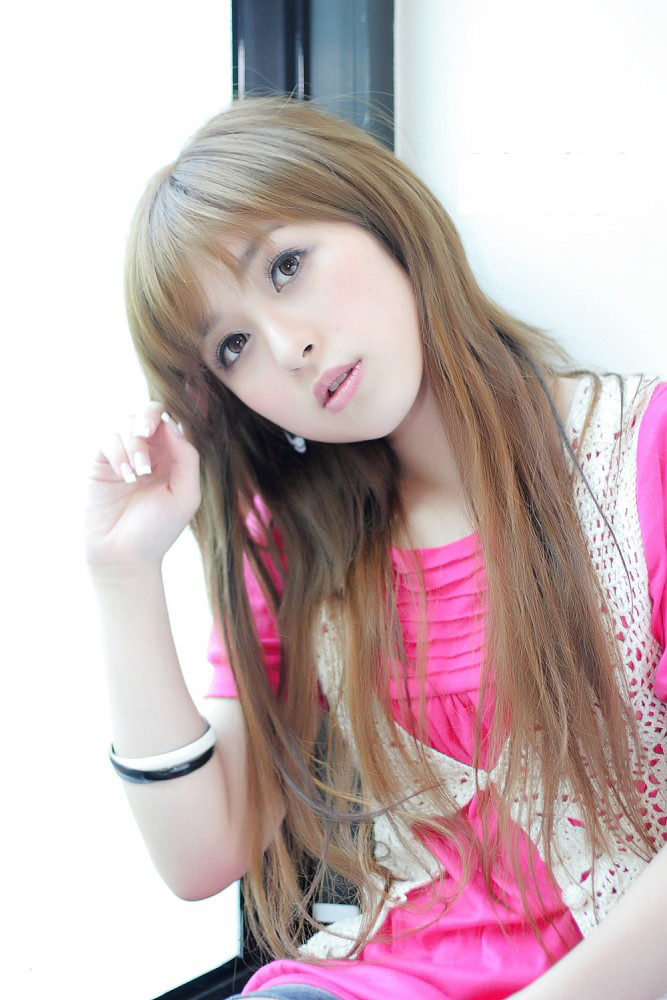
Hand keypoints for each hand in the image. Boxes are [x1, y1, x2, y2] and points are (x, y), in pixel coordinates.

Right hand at [84, 402, 200, 574]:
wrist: (125, 556)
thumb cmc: (158, 530)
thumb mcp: (186, 494)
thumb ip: (186, 457)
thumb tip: (171, 425)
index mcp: (173, 458)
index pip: (171, 422)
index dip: (167, 420)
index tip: (164, 435)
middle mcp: (149, 453)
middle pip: (147, 412)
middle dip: (146, 417)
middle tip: (144, 431)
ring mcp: (123, 457)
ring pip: (124, 423)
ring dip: (132, 442)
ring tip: (138, 473)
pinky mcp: (101, 464)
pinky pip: (107, 439)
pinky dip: (117, 452)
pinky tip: (124, 475)